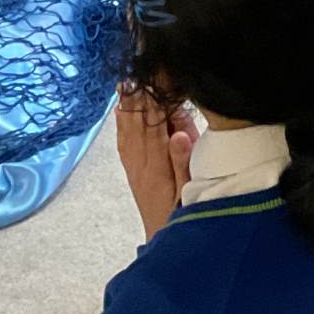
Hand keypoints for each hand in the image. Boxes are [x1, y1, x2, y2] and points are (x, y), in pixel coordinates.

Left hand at [116, 84, 196, 241]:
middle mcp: (141, 165)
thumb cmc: (186, 216)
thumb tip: (176, 133)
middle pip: (137, 124)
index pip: (154, 126)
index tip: (154, 77)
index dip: (154, 100)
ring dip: (127, 106)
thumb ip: (183, 162)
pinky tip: (121, 111)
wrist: (166, 242)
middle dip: (137, 97)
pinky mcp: (133, 173)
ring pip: (127, 132)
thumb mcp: (191, 191)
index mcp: (157, 167)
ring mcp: (134, 169)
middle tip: (137, 71)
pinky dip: (122, 124)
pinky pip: (124, 143)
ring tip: (126, 82)